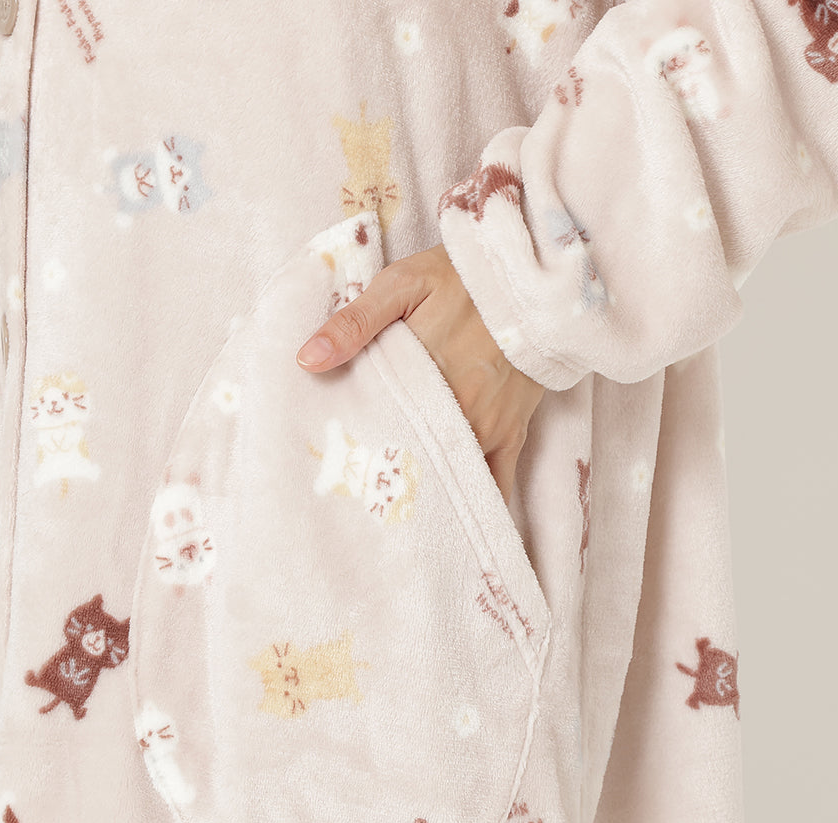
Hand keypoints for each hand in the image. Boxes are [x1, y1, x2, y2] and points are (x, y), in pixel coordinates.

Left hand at [295, 243, 544, 505]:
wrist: (530, 279)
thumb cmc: (462, 279)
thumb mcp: (402, 284)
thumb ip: (354, 322)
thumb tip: (307, 360)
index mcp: (424, 379)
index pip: (379, 430)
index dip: (354, 458)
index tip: (331, 482)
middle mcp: (458, 413)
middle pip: (412, 461)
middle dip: (385, 487)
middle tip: (355, 515)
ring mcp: (489, 427)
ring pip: (450, 477)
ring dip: (424, 498)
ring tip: (395, 528)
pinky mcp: (513, 431)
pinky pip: (497, 481)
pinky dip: (477, 504)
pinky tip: (453, 529)